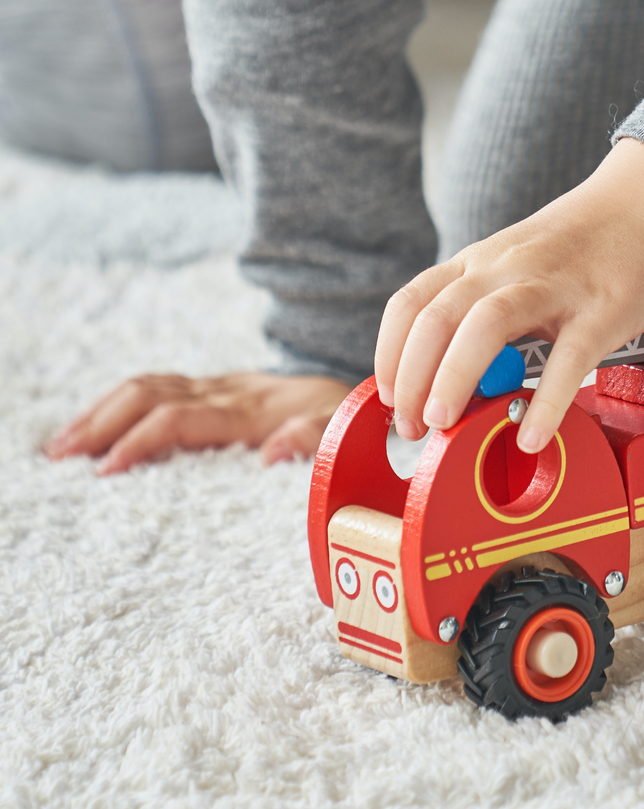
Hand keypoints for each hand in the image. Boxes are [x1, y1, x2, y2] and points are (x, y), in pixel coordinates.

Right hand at [43, 372, 353, 474]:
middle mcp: (231, 391)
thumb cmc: (354, 419)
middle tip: (60, 455)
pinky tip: (102, 423)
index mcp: (253, 407)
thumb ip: (315, 439)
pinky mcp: (221, 389)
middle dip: (103, 421)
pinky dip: (125, 403)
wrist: (370, 388)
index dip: (142, 441)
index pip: (181, 418)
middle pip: (152, 395)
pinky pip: (164, 387)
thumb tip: (271, 454)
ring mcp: (224, 387)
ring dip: (104, 410)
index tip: (105, 471)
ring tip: (64, 442)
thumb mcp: (346, 431)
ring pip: (151, 386)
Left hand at [376, 138, 643, 453]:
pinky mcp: (601, 308)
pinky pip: (568, 358)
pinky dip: (547, 402)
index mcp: (480, 262)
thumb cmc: (584, 246)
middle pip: (437, 317)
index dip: (390, 354)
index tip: (390, 397)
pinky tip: (532, 434)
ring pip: (485, 325)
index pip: (412, 303)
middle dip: (412, 377)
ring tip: (446, 424)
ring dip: (454, 378)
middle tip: (411, 425)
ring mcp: (553, 286)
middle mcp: (506, 269)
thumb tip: (453, 379)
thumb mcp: (517, 267)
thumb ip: (485, 311)